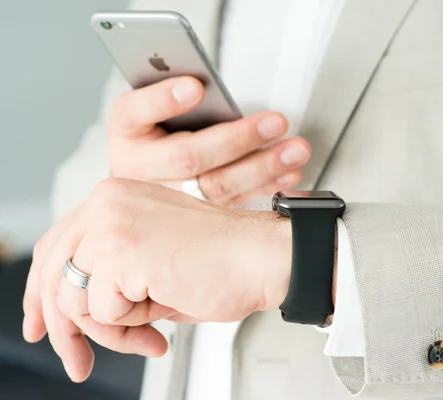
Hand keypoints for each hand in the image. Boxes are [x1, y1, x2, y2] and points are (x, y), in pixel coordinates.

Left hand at [22, 178, 292, 381]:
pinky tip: (164, 316)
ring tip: (150, 331)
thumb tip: (76, 314)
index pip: (56, 245)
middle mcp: (108, 202)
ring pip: (75, 299)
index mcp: (117, 198)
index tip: (42, 326)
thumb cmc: (226, 261)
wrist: (265, 257)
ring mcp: (112, 223)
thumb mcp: (155, 261)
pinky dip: (132, 327)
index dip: (42, 292)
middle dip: (66, 329)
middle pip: (54, 275)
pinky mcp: (122, 250)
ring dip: (114, 331)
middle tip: (80, 362)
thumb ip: (113, 275)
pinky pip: (102, 312)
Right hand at [108, 76, 310, 205]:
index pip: (135, 112)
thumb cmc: (156, 125)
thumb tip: (206, 87)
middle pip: (188, 157)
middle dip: (237, 139)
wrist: (147, 168)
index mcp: (125, 130)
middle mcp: (140, 169)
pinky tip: (289, 173)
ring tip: (295, 150)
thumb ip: (174, 92)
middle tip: (275, 122)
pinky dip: (267, 186)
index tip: (195, 87)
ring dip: (262, 167)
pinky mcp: (196, 214)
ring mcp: (167, 198)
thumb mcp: (154, 102)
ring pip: (217, 187)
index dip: (164, 100)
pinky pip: (234, 203)